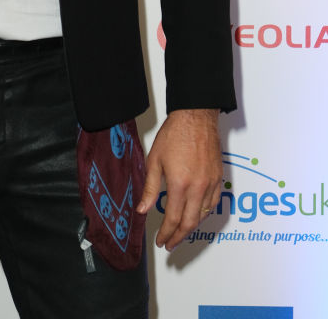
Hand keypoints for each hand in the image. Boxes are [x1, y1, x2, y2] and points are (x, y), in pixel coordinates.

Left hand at [136, 108, 221, 250]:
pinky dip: (204, 214)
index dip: (166, 233)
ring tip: (180, 232)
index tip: (161, 241)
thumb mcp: (155, 160)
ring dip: (191, 227)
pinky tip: (196, 215)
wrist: (196, 117)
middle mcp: (198, 188)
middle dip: (178, 237)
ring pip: (203, 216)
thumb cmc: (174, 134)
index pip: (173, 219)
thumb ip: (150, 188)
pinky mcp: (219, 178)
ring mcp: (211, 184)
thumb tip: (143, 210)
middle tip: (169, 244)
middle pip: (189, 223)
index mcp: (180, 184)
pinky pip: (213, 203)